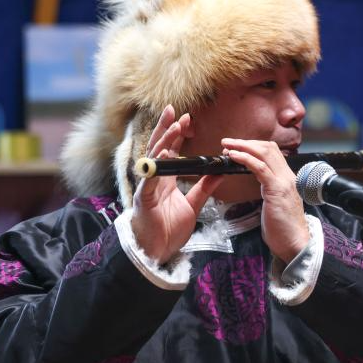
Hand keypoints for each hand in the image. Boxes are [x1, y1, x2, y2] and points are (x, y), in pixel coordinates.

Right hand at [132, 106, 223, 261]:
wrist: (156, 252)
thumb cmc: (168, 229)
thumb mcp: (193, 205)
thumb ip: (204, 187)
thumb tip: (219, 171)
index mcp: (166, 179)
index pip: (171, 150)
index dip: (176, 134)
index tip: (186, 119)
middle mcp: (155, 179)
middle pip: (159, 147)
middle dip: (166, 128)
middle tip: (175, 110)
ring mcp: (147, 187)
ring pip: (154, 158)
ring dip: (164, 140)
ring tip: (173, 126)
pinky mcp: (143, 198)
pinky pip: (149, 179)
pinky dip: (155, 166)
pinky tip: (161, 154)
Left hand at [221, 138, 309, 262]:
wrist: (295, 243)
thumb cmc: (284, 228)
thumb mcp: (277, 202)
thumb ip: (271, 189)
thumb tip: (260, 181)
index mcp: (287, 178)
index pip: (273, 152)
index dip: (254, 146)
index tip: (238, 147)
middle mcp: (287, 176)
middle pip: (268, 148)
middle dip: (246, 142)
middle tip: (227, 142)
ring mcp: (283, 181)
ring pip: (264, 153)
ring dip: (243, 146)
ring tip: (227, 146)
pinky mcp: (276, 190)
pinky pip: (259, 167)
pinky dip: (245, 158)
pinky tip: (233, 157)